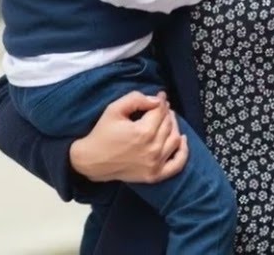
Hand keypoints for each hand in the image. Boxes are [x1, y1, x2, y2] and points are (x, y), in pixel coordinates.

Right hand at [69, 91, 188, 183]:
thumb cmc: (101, 134)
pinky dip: (183, 152)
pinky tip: (182, 140)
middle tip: (160, 108)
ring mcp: (155, 164)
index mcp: (143, 132)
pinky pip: (177, 164)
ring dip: (174, 126)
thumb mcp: (114, 109)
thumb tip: (157, 100)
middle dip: (166, 113)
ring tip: (167, 120)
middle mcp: (153, 149)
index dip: (161, 101)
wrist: (90, 161)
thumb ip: (136, 99)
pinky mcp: (154, 175)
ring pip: (175, 139)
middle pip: (169, 124)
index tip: (159, 96)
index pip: (161, 112)